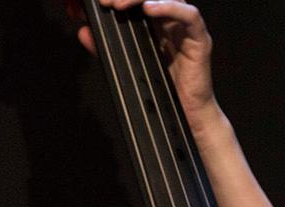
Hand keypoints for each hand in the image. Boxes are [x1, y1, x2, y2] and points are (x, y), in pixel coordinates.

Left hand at [78, 1, 217, 122]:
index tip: (100, 2)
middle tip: (107, 2)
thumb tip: (84, 32)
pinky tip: (149, 9)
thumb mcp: (124, 63)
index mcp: (156, 24)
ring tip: (121, 6)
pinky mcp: (200, 41)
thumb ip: (104, 47)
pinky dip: (170, 7)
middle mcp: (172, 22)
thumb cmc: (161, 92)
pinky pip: (190, 16)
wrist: (185, 117)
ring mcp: (187, 30)